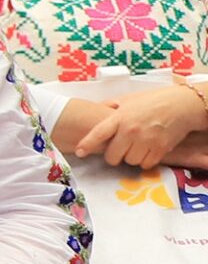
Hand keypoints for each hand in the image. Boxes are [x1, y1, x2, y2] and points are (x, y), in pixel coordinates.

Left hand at [72, 84, 207, 170]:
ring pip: (129, 162)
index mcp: (120, 117)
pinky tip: (147, 151)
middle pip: (112, 157)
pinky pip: (145, 164)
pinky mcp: (160, 149)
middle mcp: (131, 131)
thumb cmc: (153, 101)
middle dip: (113, 156)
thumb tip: (95, 110)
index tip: (80, 152)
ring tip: (136, 147)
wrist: (183, 105)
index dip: (87, 144)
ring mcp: (146, 141)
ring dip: (130, 158)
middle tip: (118, 150)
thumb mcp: (129, 99)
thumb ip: (111, 106)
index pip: (98, 134)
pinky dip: (145, 161)